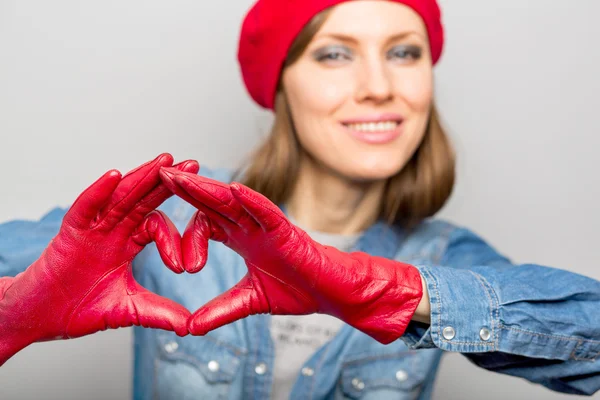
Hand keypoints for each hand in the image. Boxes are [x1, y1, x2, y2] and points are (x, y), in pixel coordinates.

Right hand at [0, 154, 198, 365]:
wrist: (39, 318)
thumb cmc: (78, 309)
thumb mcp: (127, 311)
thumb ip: (158, 313)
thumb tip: (190, 326)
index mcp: (127, 244)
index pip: (156, 226)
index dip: (175, 237)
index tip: (190, 266)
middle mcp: (112, 230)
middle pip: (143, 199)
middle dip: (167, 182)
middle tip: (194, 165)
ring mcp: (92, 228)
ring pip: (120, 196)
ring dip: (142, 177)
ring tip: (165, 161)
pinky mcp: (70, 232)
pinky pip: (85, 207)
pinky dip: (99, 191)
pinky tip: (115, 176)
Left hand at [160, 168, 423, 343]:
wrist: (330, 294)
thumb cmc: (297, 292)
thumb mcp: (249, 301)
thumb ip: (220, 311)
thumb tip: (190, 328)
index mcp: (242, 239)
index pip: (207, 223)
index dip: (186, 231)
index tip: (176, 262)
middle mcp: (251, 227)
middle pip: (214, 203)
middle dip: (188, 190)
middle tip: (160, 174)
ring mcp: (268, 226)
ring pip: (234, 202)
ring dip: (209, 189)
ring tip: (183, 178)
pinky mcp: (286, 230)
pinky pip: (267, 212)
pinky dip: (252, 201)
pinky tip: (233, 190)